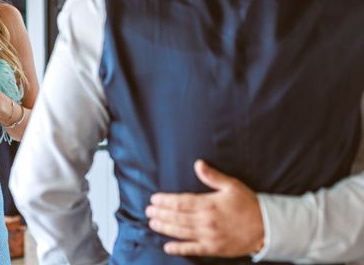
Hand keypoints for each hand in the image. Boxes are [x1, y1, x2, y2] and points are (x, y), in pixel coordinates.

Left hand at [146, 160, 263, 257]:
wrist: (266, 227)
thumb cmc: (248, 204)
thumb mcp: (231, 185)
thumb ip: (212, 176)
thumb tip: (198, 163)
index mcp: (209, 204)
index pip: (181, 202)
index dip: (165, 201)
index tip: (154, 199)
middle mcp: (206, 221)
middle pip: (177, 217)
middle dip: (161, 213)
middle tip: (148, 210)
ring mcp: (209, 237)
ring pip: (181, 232)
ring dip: (164, 228)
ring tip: (152, 223)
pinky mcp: (213, 249)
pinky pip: (193, 250)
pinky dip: (179, 249)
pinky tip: (167, 247)